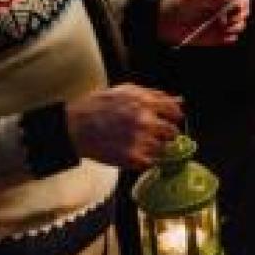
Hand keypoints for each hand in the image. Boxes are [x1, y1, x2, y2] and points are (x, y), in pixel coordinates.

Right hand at [65, 84, 182, 169]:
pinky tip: (132, 152)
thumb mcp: (127, 91)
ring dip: (154, 148)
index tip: (169, 121)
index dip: (173, 118)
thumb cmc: (99, 106)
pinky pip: (149, 162)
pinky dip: (143, 160)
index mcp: (146, 103)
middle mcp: (146, 121)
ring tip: (137, 143)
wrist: (75, 126)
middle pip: (172, 133)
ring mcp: (140, 141)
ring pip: (162, 149)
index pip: (176, 113)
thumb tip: (179, 101)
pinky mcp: (132, 158)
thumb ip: (155, 95)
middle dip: (165, 134)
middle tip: (153, 134)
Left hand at [159, 0, 250, 46]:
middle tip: (230, 18)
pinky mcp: (217, 36)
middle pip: (244, 9)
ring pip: (240, 24)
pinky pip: (231, 38)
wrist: (164, 22)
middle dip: (241, 14)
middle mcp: (223, 7)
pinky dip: (230, 38)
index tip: (239, 3)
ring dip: (237, 26)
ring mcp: (221, 21)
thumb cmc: (178, 4)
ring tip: (226, 27)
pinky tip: (223, 35)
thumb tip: (234, 1)